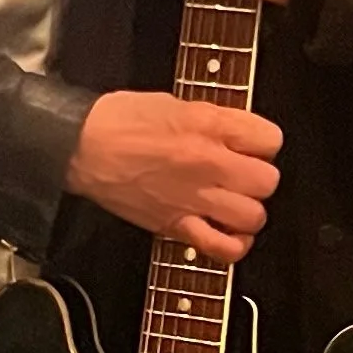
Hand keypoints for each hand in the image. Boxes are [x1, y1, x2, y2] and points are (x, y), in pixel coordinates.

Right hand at [65, 90, 282, 263]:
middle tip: (241, 175)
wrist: (82, 147)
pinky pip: (223, 249)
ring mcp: (194, 199)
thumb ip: (213, 119)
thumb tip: (237, 133)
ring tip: (233, 203)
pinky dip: (234, 246)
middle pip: (267, 181)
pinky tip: (229, 233)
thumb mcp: (174, 103)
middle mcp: (208, 164)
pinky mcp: (176, 226)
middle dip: (259, 177)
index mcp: (208, 126)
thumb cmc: (120, 121)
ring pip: (254, 217)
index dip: (263, 144)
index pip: (271, 140)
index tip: (250, 146)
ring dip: (248, 211)